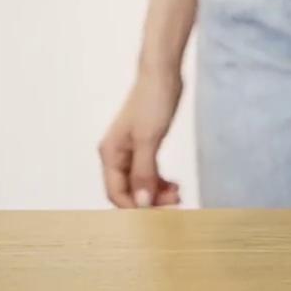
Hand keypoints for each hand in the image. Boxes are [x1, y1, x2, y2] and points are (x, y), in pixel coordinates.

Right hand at [98, 70, 182, 207]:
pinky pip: (149, 173)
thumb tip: (142, 203)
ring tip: (179, 194)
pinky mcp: (145, 146)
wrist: (162, 75)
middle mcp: (117, 155)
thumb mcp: (149, 139)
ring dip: (158, 193)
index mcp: (111, 154)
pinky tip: (175, 185)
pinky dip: (161, 181)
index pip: (117, 193)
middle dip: (151, 201)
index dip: (136, 208)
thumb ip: (144, 172)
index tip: (161, 214)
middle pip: (129, 191)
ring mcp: (131, 151)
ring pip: (140, 183)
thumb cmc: (153, 101)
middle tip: (177, 203)